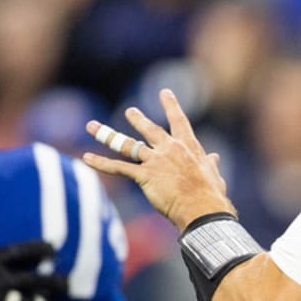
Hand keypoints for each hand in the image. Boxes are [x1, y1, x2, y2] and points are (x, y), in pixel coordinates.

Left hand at [82, 88, 234, 229]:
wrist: (202, 208)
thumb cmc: (211, 195)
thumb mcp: (214, 175)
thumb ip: (211, 164)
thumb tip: (215, 158)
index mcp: (189, 147)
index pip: (179, 121)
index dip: (171, 106)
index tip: (165, 93)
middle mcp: (170, 149)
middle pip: (150, 130)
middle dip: (138, 119)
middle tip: (130, 111)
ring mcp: (155, 160)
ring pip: (127, 144)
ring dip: (108, 135)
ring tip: (93, 127)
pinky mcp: (144, 175)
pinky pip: (118, 167)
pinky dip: (101, 162)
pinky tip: (86, 157)